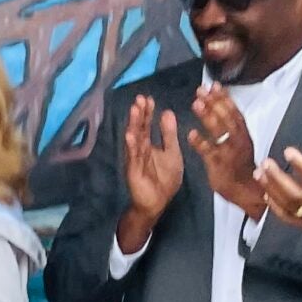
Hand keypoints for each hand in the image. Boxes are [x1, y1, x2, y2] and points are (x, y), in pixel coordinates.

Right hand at [115, 94, 183, 253]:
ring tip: (134, 111)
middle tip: (139, 98)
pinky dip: (131, 146)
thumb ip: (169, 135)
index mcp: (148, 145)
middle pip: (139, 129)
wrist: (157, 203)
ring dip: (134, 125)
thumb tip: (167, 112)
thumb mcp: (172, 153)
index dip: (147, 112)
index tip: (148, 98)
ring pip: (135, 140)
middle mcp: (139, 150)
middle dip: (139, 114)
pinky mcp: (134, 171)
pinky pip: (133, 157)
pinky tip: (130, 135)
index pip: (147, 125)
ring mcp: (135, 160)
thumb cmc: (165, 179)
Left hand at [189, 84, 266, 219]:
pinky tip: (190, 134)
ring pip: (220, 132)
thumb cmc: (241, 167)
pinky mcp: (220, 167)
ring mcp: (230, 153)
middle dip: (215, 102)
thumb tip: (222, 107)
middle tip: (201, 90)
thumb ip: (232, 127)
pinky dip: (201, 143)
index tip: (214, 85)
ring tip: (196, 104)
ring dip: (208, 117)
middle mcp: (239, 141)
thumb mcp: (240, 143)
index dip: (224, 98)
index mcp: (243, 134)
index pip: (234, 112)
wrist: (248, 192)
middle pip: (227, 118)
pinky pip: (210, 153)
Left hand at [264, 87, 301, 254]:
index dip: (300, 166)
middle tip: (264, 163)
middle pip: (294, 194)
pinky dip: (278, 210)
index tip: (288, 152)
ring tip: (261, 177)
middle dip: (276, 178)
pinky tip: (270, 200)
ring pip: (290, 208)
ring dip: (272, 191)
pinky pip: (294, 221)